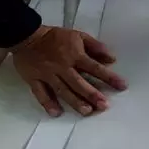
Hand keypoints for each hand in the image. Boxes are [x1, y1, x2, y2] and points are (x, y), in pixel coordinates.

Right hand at [8, 26, 127, 117]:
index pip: (95, 68)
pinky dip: (47, 103)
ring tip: (86, 111)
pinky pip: (40, 93)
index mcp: (75, 55)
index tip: (122, 86)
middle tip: (104, 106)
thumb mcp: (79, 36)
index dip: (109, 77)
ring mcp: (47, 74)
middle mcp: (62, 67)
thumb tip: (112, 59)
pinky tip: (56, 113)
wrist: (26, 35)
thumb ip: (96, 47)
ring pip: (62, 90)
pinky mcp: (33, 79)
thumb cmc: (56, 37)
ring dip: (74, 101)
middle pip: (79, 83)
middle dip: (92, 94)